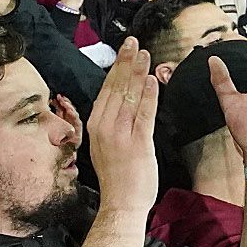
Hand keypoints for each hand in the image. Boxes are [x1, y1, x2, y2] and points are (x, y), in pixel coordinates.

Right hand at [87, 42, 161, 211]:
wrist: (120, 204)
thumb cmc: (117, 177)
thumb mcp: (105, 144)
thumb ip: (112, 122)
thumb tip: (123, 100)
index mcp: (95, 125)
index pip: (107, 89)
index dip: (117, 67)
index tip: (125, 50)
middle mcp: (104, 127)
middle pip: (116, 88)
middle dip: (126, 62)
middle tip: (133, 42)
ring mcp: (120, 135)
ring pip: (129, 97)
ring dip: (137, 73)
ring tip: (145, 54)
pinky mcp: (137, 144)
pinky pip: (143, 115)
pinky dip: (148, 96)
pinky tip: (152, 80)